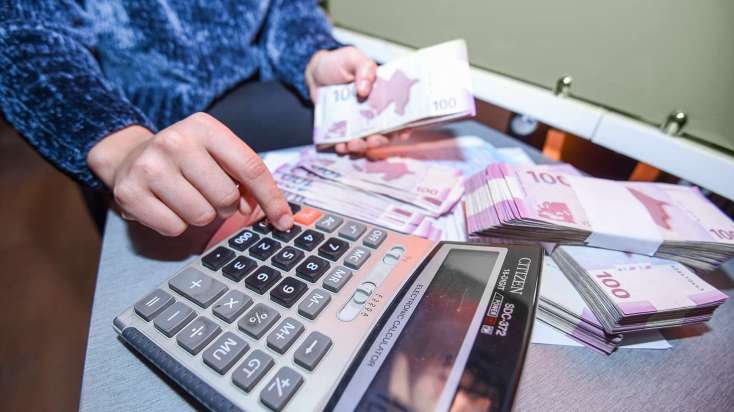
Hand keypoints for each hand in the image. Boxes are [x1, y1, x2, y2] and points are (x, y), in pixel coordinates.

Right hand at [87, 112, 292, 235]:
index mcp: (204, 128)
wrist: (130, 158)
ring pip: (202, 216)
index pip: (251, 168)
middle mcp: (176, 141)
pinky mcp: (131, 192)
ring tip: (186, 198)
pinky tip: (166, 206)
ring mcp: (150, 166)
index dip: (271, 199)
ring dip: (200, 216)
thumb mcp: (216, 155)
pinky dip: (176, 225)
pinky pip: (175, 228)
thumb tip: (274, 213)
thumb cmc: (185, 160)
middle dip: (224, 206)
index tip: (284, 221)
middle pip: (226, 197)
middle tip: (207, 194)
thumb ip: (246, 178)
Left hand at [305, 46, 410, 153]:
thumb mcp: (353, 58)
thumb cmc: (337, 63)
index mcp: (382, 95)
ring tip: (352, 144)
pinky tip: (340, 145)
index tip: (402, 133)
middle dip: (379, 140)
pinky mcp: (342, 128)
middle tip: (372, 140)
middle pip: (383, 132)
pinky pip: (346, 142)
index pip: (398, 113)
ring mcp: (357, 122)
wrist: (315, 73)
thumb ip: (364, 68)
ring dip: (361, 146)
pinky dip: (344, 147)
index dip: (403, 125)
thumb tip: (365, 88)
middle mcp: (372, 112)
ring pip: (365, 141)